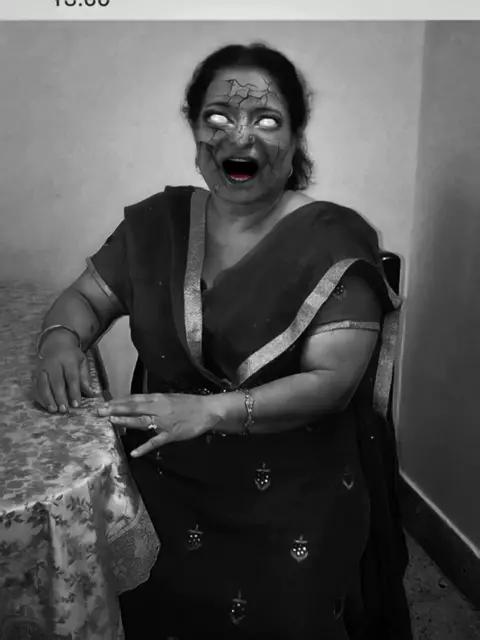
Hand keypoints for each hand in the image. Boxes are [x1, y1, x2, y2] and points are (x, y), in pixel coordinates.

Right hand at [33, 336, 98, 412]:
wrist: (56, 343)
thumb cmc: (72, 356)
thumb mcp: (82, 362)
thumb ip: (85, 378)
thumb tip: (91, 393)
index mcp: (68, 360)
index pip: (71, 377)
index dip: (74, 391)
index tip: (76, 404)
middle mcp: (53, 363)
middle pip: (56, 381)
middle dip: (60, 397)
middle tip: (64, 410)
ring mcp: (42, 368)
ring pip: (43, 384)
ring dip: (48, 398)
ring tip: (53, 410)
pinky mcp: (35, 373)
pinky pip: (35, 386)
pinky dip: (39, 396)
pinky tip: (44, 405)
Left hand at [97, 393, 222, 456]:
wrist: (207, 410)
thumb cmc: (188, 404)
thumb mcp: (168, 398)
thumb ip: (152, 402)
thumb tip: (135, 404)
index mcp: (156, 398)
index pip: (133, 399)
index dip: (117, 401)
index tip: (103, 403)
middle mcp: (157, 408)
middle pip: (133, 407)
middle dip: (115, 409)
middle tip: (98, 411)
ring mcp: (163, 421)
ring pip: (142, 421)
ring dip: (126, 421)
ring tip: (111, 421)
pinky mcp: (171, 434)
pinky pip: (155, 441)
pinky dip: (145, 447)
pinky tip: (134, 453)